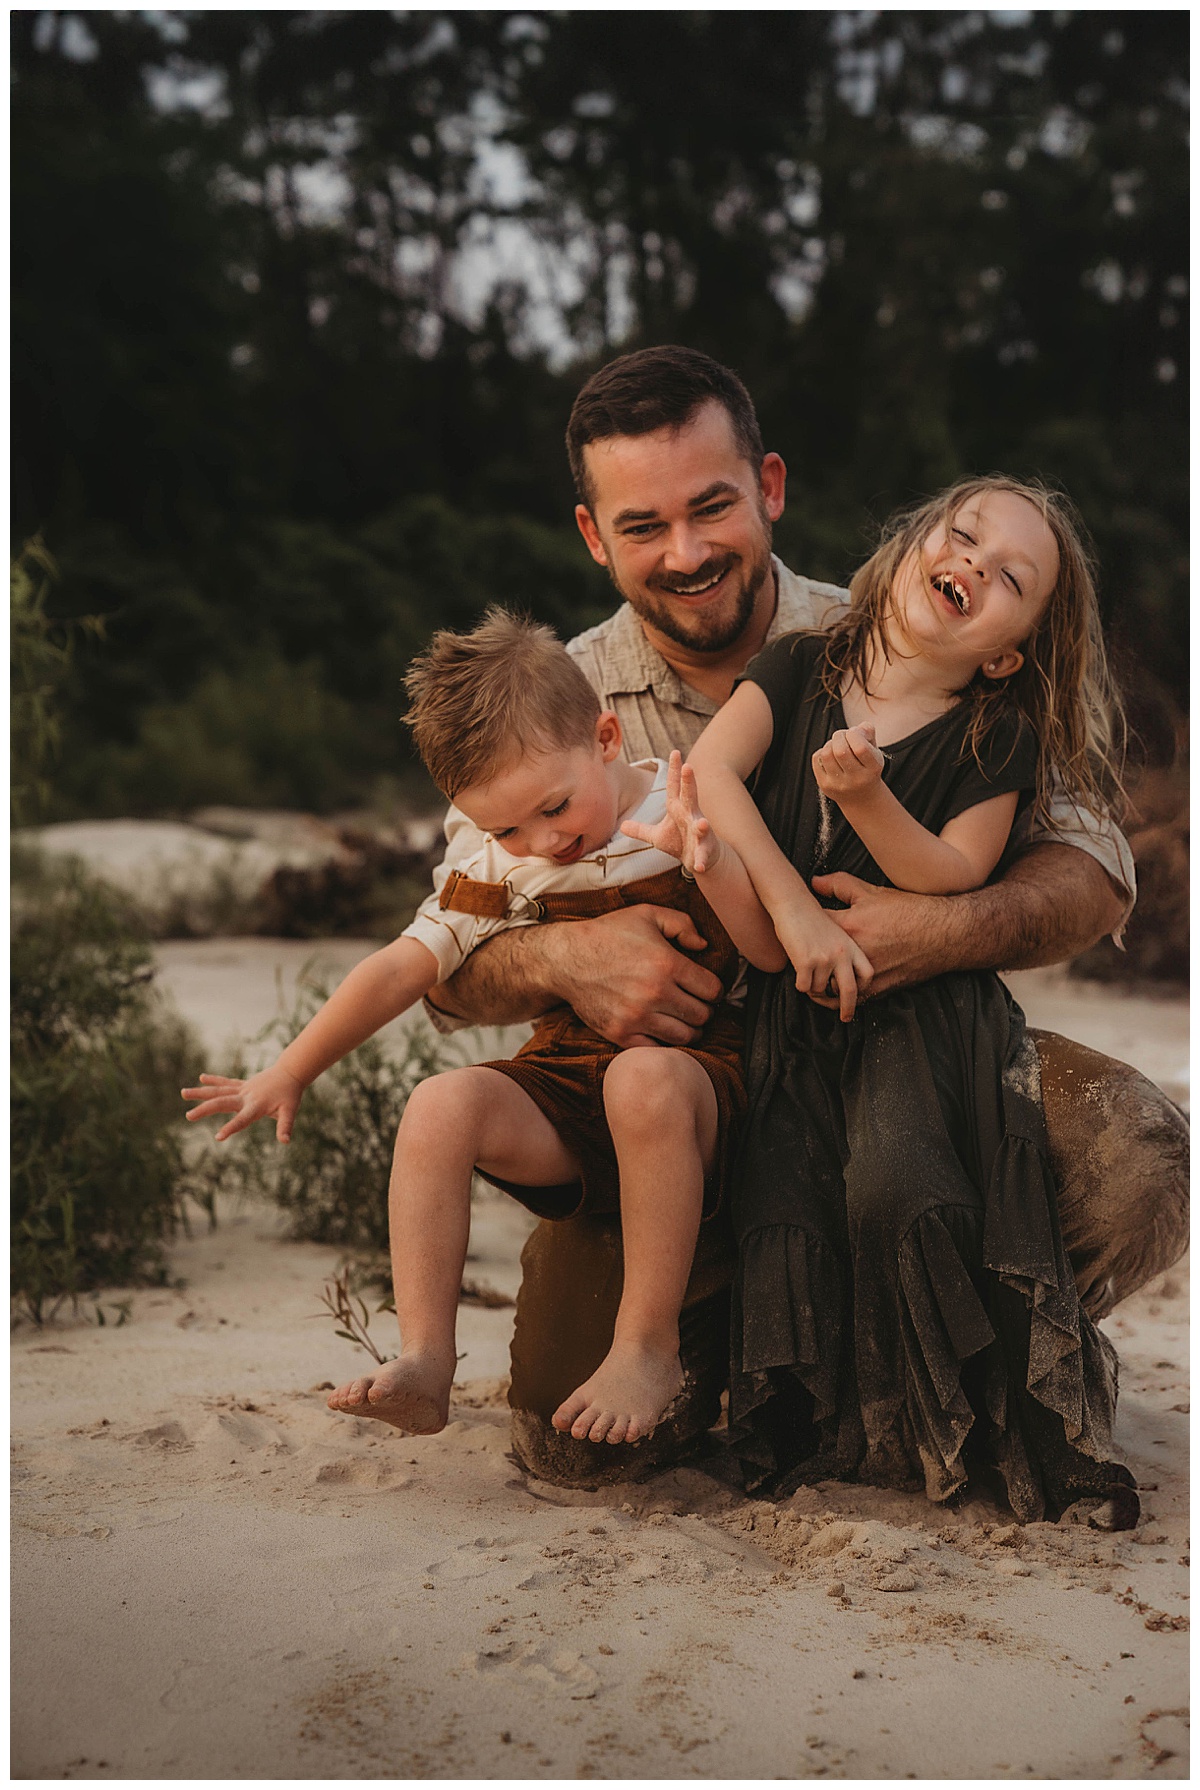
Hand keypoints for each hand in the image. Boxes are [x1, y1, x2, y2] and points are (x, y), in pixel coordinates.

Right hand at [181, 1063, 304, 1142]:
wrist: (291, 1072)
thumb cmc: (290, 1094)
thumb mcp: (290, 1110)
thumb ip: (285, 1126)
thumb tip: (285, 1141)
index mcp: (256, 1106)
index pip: (242, 1119)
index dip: (231, 1128)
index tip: (218, 1137)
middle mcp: (246, 1096)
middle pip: (222, 1103)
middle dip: (205, 1110)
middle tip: (188, 1116)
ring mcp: (242, 1089)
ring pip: (218, 1091)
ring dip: (201, 1093)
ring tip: (183, 1092)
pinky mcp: (243, 1084)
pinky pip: (226, 1082)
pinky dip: (214, 1080)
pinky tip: (201, 1078)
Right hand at [544, 903, 723, 1047]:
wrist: (566, 959)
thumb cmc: (607, 934)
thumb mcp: (647, 913)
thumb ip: (682, 924)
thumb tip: (704, 946)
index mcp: (667, 963)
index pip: (712, 990)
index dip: (715, 989)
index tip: (707, 988)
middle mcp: (655, 992)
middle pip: (702, 1015)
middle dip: (704, 1009)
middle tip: (695, 1004)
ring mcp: (638, 1016)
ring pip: (685, 1036)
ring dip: (688, 1028)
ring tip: (681, 1018)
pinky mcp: (621, 1033)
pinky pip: (657, 1048)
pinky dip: (664, 1041)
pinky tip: (660, 1028)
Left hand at [621, 751, 723, 877]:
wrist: (702, 860)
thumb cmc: (680, 842)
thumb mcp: (657, 835)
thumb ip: (641, 829)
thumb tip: (621, 825)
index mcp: (678, 808)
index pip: (675, 787)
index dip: (675, 770)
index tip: (676, 752)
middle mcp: (691, 816)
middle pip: (690, 796)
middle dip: (689, 782)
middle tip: (688, 766)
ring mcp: (700, 833)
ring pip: (702, 825)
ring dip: (702, 825)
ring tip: (701, 824)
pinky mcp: (705, 850)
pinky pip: (703, 854)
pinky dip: (701, 860)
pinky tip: (699, 866)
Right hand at [774, 900, 872, 1020]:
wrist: (793, 904)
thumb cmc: (811, 918)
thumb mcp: (836, 932)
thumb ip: (843, 952)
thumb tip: (839, 979)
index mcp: (851, 947)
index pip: (867, 973)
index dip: (864, 989)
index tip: (858, 997)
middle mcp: (841, 954)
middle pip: (849, 991)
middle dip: (848, 1008)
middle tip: (846, 1017)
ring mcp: (824, 959)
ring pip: (819, 990)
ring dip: (812, 988)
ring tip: (806, 975)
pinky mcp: (806, 962)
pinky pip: (804, 987)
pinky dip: (799, 983)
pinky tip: (797, 969)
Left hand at [809, 871, 945, 998]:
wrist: (944, 934)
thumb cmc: (909, 910)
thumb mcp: (873, 892)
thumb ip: (840, 885)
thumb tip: (814, 882)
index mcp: (849, 927)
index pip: (810, 928)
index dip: (798, 928)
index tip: (795, 927)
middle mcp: (854, 954)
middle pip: (814, 962)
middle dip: (804, 959)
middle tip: (798, 954)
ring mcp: (865, 975)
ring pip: (828, 986)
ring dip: (818, 982)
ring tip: (811, 975)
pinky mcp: (877, 990)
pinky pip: (849, 999)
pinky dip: (838, 995)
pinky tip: (831, 989)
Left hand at [812, 725, 884, 802]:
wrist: (860, 798)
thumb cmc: (867, 768)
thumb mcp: (874, 751)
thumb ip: (869, 734)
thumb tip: (860, 727)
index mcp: (873, 768)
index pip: (861, 748)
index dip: (854, 734)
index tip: (854, 733)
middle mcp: (856, 779)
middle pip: (840, 750)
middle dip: (839, 736)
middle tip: (843, 737)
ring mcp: (839, 784)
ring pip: (827, 753)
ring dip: (830, 743)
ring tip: (836, 745)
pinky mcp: (825, 785)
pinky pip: (817, 759)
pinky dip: (822, 751)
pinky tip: (831, 756)